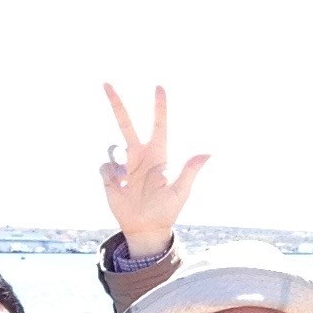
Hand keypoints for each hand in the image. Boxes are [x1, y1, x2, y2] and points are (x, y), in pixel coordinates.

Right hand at [98, 84, 209, 256]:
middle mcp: (139, 155)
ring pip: (112, 148)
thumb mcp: (180, 191)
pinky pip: (105, 168)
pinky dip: (111, 178)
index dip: (159, 107)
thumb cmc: (166, 210)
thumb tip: (207, 153)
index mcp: (158, 155)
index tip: (159, 88)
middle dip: (117, 104)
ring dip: (119, 167)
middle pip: (125, 124)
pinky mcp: (110, 176)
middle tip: (106, 84)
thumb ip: (189, 171)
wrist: (146, 228)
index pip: (158, 125)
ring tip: (129, 187)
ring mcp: (124, 164)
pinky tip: (120, 190)